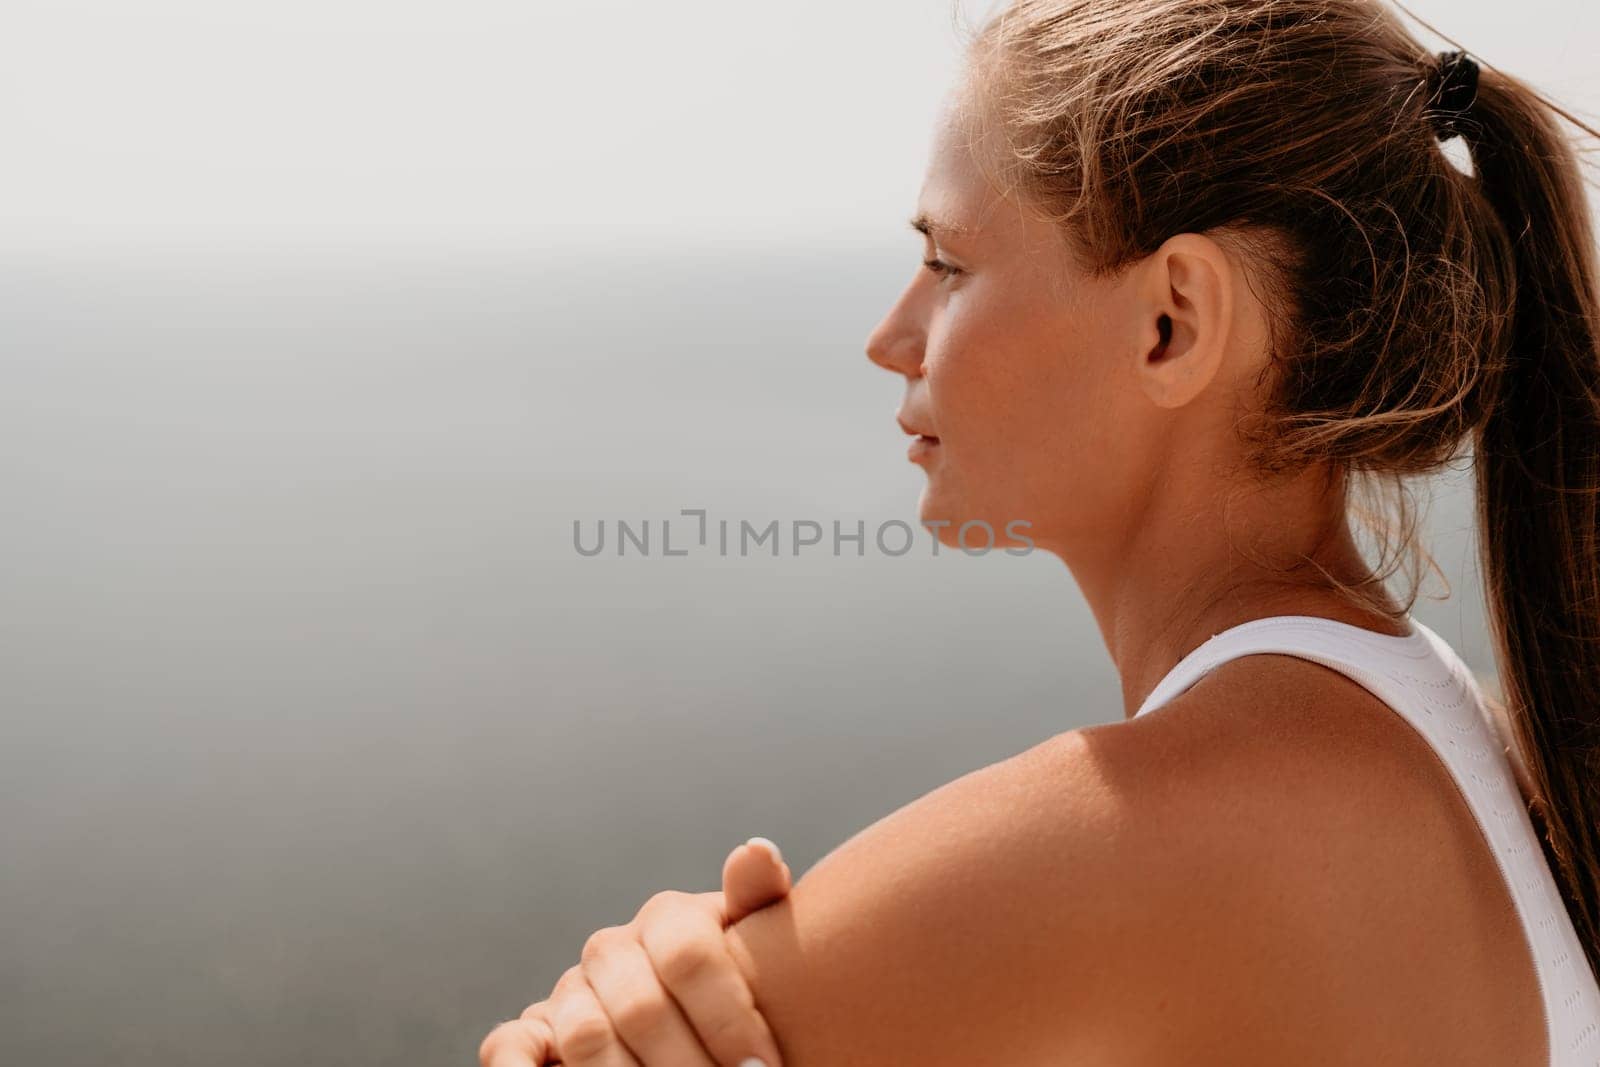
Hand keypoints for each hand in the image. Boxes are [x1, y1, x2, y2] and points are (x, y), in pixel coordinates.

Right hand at [479, 837, 792, 1066]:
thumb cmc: (733, 978)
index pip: (689, 954)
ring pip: (587, 1035)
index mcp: (667, 918)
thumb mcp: (752, 938)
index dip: (728, 1016)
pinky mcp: (531, 1033)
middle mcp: (611, 949)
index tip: (762, 1064)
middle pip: (641, 1006)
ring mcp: (569, 992)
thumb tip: (757, 852)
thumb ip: (757, 898)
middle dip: (688, 1062)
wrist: (687, 1014)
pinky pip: (509, 1047)